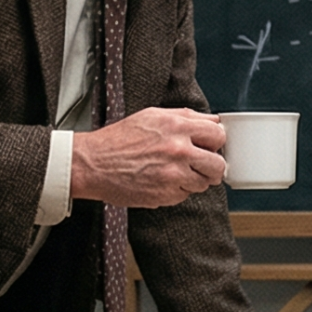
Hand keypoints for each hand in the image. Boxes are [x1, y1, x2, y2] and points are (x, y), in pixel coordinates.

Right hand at [72, 108, 225, 207]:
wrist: (92, 164)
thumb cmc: (119, 139)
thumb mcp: (153, 116)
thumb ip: (187, 116)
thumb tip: (213, 120)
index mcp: (177, 127)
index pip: (219, 135)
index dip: (216, 141)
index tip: (210, 145)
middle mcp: (179, 150)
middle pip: (218, 164)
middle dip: (212, 165)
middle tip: (201, 165)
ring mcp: (173, 175)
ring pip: (204, 183)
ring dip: (195, 179)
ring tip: (176, 172)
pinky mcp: (165, 195)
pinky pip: (185, 195)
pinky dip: (178, 190)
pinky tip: (162, 181)